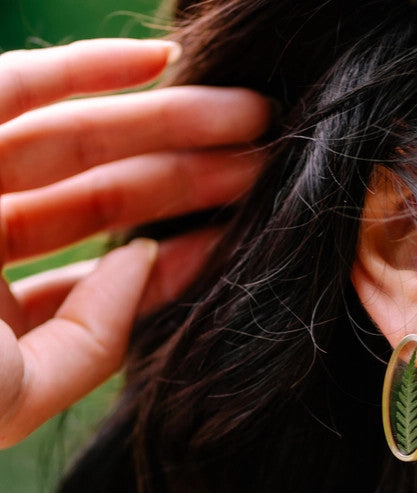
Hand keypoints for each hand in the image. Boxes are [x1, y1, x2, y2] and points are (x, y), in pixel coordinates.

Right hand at [0, 38, 270, 447]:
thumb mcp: (20, 390)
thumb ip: (92, 340)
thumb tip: (151, 261)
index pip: (102, 272)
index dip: (178, 250)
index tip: (243, 231)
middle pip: (102, 196)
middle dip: (189, 176)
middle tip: (272, 161)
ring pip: (73, 138)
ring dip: (161, 120)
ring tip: (249, 114)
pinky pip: (12, 84)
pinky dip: (82, 65)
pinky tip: (159, 58)